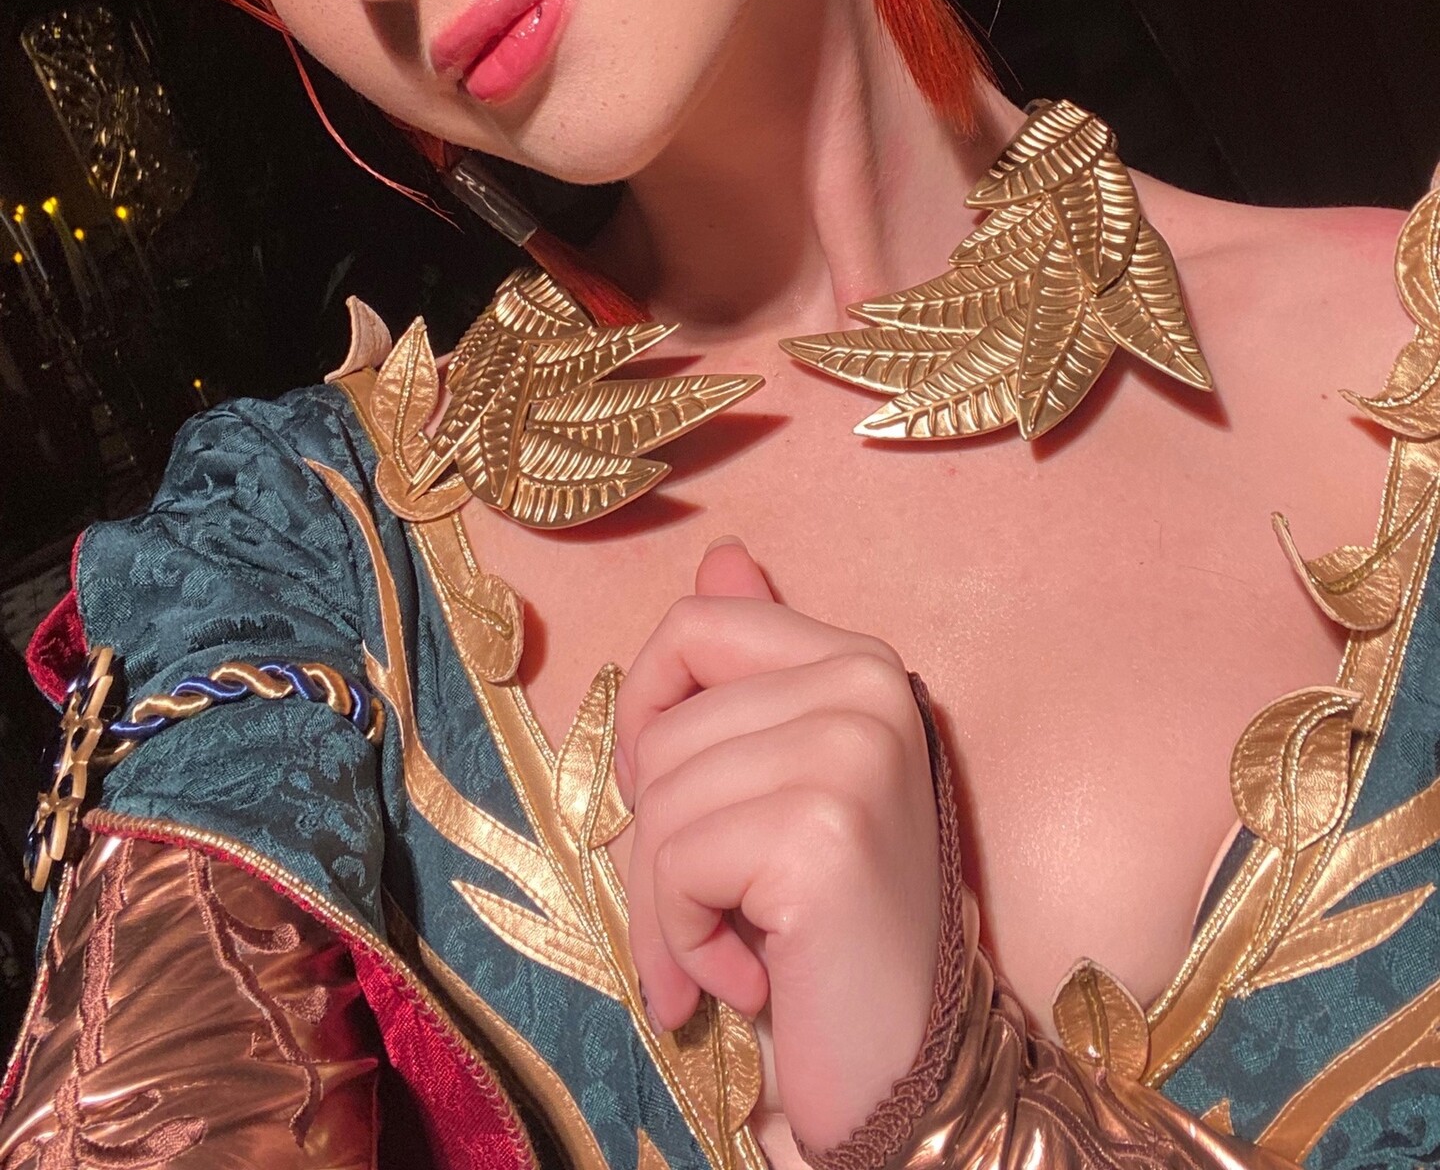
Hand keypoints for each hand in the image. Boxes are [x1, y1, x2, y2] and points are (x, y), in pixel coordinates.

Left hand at [615, 539, 941, 1151]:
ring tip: (732, 948)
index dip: (650, 718)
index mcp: (856, 662)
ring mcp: (851, 751)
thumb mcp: (784, 785)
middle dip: (656, 844)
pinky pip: (674, 863)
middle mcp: (866, 687)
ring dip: (667, 906)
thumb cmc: (829, 931)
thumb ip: (750, 670)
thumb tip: (722, 555)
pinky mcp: (824, 830)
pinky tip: (748, 977)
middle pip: (661, 728)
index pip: (692, 625)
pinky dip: (683, 942)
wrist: (909, 1066)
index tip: (679, 801)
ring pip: (659, 800)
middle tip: (713, 910)